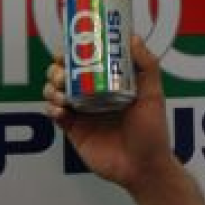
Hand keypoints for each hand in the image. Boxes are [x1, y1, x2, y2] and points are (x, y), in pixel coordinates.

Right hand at [43, 35, 177, 190]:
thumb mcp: (153, 95)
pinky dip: (52, 109)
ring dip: (52, 88)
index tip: (71, 44)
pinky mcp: (74, 131)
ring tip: (62, 93)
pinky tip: (61, 110)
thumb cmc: (153, 132)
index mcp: (112, 83)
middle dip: (58, 68)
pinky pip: (55, 115)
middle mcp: (94, 95)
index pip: (89, 60)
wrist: (143, 168)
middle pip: (66, 74)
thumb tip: (132, 37)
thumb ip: (146, 66)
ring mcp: (83, 112)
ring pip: (55, 92)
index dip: (76, 51)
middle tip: (61, 71)